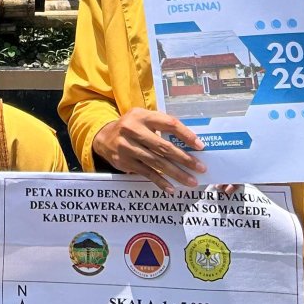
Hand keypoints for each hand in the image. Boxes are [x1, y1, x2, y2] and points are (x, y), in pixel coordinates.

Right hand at [92, 108, 206, 191]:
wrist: (103, 137)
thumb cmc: (132, 127)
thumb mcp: (143, 118)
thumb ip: (161, 125)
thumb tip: (190, 142)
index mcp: (142, 116)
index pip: (169, 123)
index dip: (186, 135)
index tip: (200, 146)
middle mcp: (133, 130)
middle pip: (164, 147)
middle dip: (185, 159)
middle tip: (200, 168)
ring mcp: (127, 147)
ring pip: (157, 163)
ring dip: (176, 173)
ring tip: (191, 181)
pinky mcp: (124, 161)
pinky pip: (146, 173)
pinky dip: (160, 182)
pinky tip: (172, 188)